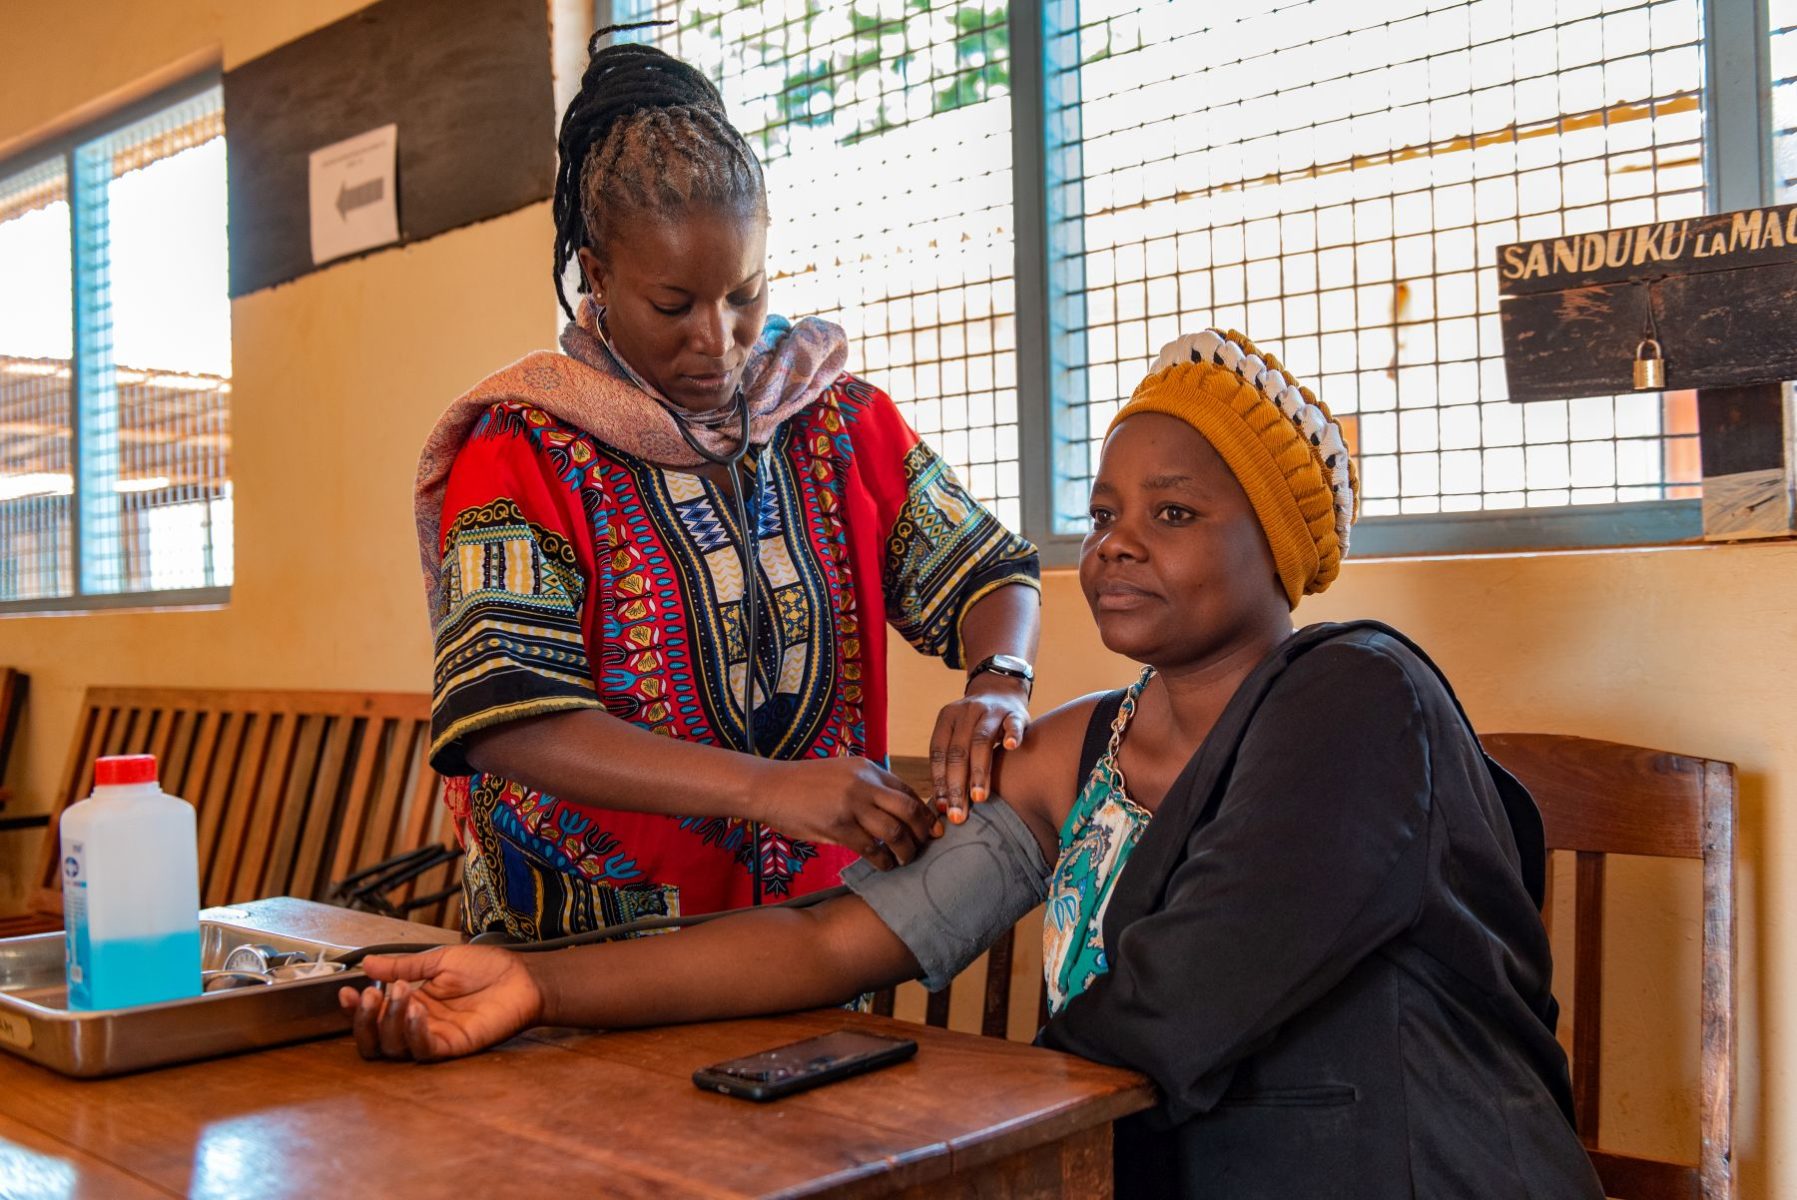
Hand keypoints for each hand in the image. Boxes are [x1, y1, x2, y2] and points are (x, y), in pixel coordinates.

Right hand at [337, 945, 542, 1061]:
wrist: (522, 975)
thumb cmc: (487, 968)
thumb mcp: (439, 960)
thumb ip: (403, 966)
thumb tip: (368, 963)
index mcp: (412, 1004)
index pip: (373, 1016)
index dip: (354, 1009)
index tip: (346, 990)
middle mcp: (418, 1025)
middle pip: (375, 1041)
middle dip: (364, 1020)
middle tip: (371, 993)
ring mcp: (435, 1038)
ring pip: (394, 1048)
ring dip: (389, 1020)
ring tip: (401, 992)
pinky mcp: (453, 1047)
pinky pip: (423, 1050)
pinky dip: (413, 1033)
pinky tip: (417, 1010)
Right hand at [753, 756, 939, 870]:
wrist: (769, 787)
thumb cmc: (804, 785)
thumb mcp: (841, 774)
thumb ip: (867, 788)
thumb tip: (895, 813)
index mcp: (867, 768)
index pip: (907, 790)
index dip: (924, 812)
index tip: (932, 828)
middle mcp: (863, 783)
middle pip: (909, 809)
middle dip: (923, 832)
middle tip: (926, 846)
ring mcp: (851, 803)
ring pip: (894, 831)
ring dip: (906, 850)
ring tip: (905, 861)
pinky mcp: (837, 825)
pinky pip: (871, 847)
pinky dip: (883, 860)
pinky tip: (885, 866)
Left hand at [930, 674, 1030, 823]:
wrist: (1000, 690)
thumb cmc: (975, 725)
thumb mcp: (958, 734)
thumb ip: (951, 761)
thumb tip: (942, 806)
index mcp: (947, 719)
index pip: (939, 753)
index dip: (939, 782)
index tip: (942, 808)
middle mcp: (966, 713)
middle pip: (958, 751)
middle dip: (956, 785)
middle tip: (958, 813)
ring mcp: (991, 711)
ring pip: (981, 740)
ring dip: (979, 771)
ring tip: (979, 797)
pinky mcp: (1014, 712)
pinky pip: (1013, 723)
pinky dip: (1011, 734)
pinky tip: (1011, 747)